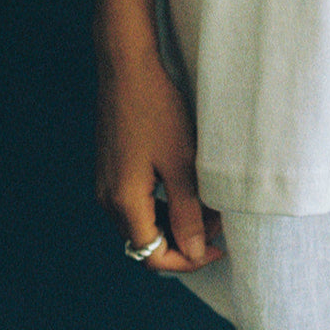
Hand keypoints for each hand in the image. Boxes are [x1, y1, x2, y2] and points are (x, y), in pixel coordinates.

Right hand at [95, 47, 222, 271]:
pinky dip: (165, 203)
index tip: (220, 249)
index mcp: (123, 202)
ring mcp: (107, 182)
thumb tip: (194, 252)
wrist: (129, 69)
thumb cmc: (158, 111)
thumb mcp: (181, 163)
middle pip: (147, 241)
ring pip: (144, 221)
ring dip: (176, 221)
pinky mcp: (113, 167)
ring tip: (211, 205)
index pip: (153, 255)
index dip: (188, 260)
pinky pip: (139, 200)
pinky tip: (190, 187)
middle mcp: (108, 198)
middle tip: (222, 223)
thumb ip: (187, 211)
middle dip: (186, 240)